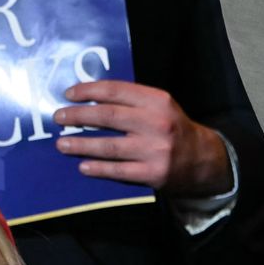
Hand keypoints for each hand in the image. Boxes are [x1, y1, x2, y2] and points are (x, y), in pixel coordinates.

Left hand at [55, 80, 233, 196]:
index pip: (116, 91)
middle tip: (59, 117)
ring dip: (81, 144)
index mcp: (158, 101)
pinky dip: (98, 168)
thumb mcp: (161, 107)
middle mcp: (157, 123)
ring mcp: (155, 150)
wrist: (204, 159)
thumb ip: (133, 101)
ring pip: (109, 146)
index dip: (89, 91)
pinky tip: (83, 166)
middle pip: (108, 116)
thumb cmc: (174, 129)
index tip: (69, 93)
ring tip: (62, 144)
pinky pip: (119, 171)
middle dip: (78, 116)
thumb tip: (91, 97)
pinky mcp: (153, 173)